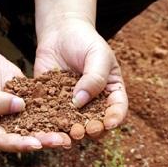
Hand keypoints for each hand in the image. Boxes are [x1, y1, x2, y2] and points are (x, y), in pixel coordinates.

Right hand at [0, 48, 71, 151]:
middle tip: (63, 141)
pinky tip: (69, 109)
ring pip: (35, 124)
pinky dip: (53, 109)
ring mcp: (14, 114)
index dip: (20, 144)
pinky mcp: (24, 100)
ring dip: (52, 128)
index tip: (36, 144)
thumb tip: (20, 107)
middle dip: (43, 140)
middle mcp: (1, 126)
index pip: (3, 141)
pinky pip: (39, 106)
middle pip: (23, 137)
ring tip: (71, 131)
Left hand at [35, 17, 127, 139]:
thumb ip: (94, 77)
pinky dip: (52, 125)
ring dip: (74, 132)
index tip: (109, 123)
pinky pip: (54, 117)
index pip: (118, 108)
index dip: (115, 118)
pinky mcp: (54, 104)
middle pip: (98, 123)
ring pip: (76, 125)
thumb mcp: (96, 55)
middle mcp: (94, 102)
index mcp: (111, 91)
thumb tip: (80, 102)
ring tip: (70, 133)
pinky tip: (49, 129)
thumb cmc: (84, 41)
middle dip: (94, 129)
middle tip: (87, 130)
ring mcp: (73, 105)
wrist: (60, 33)